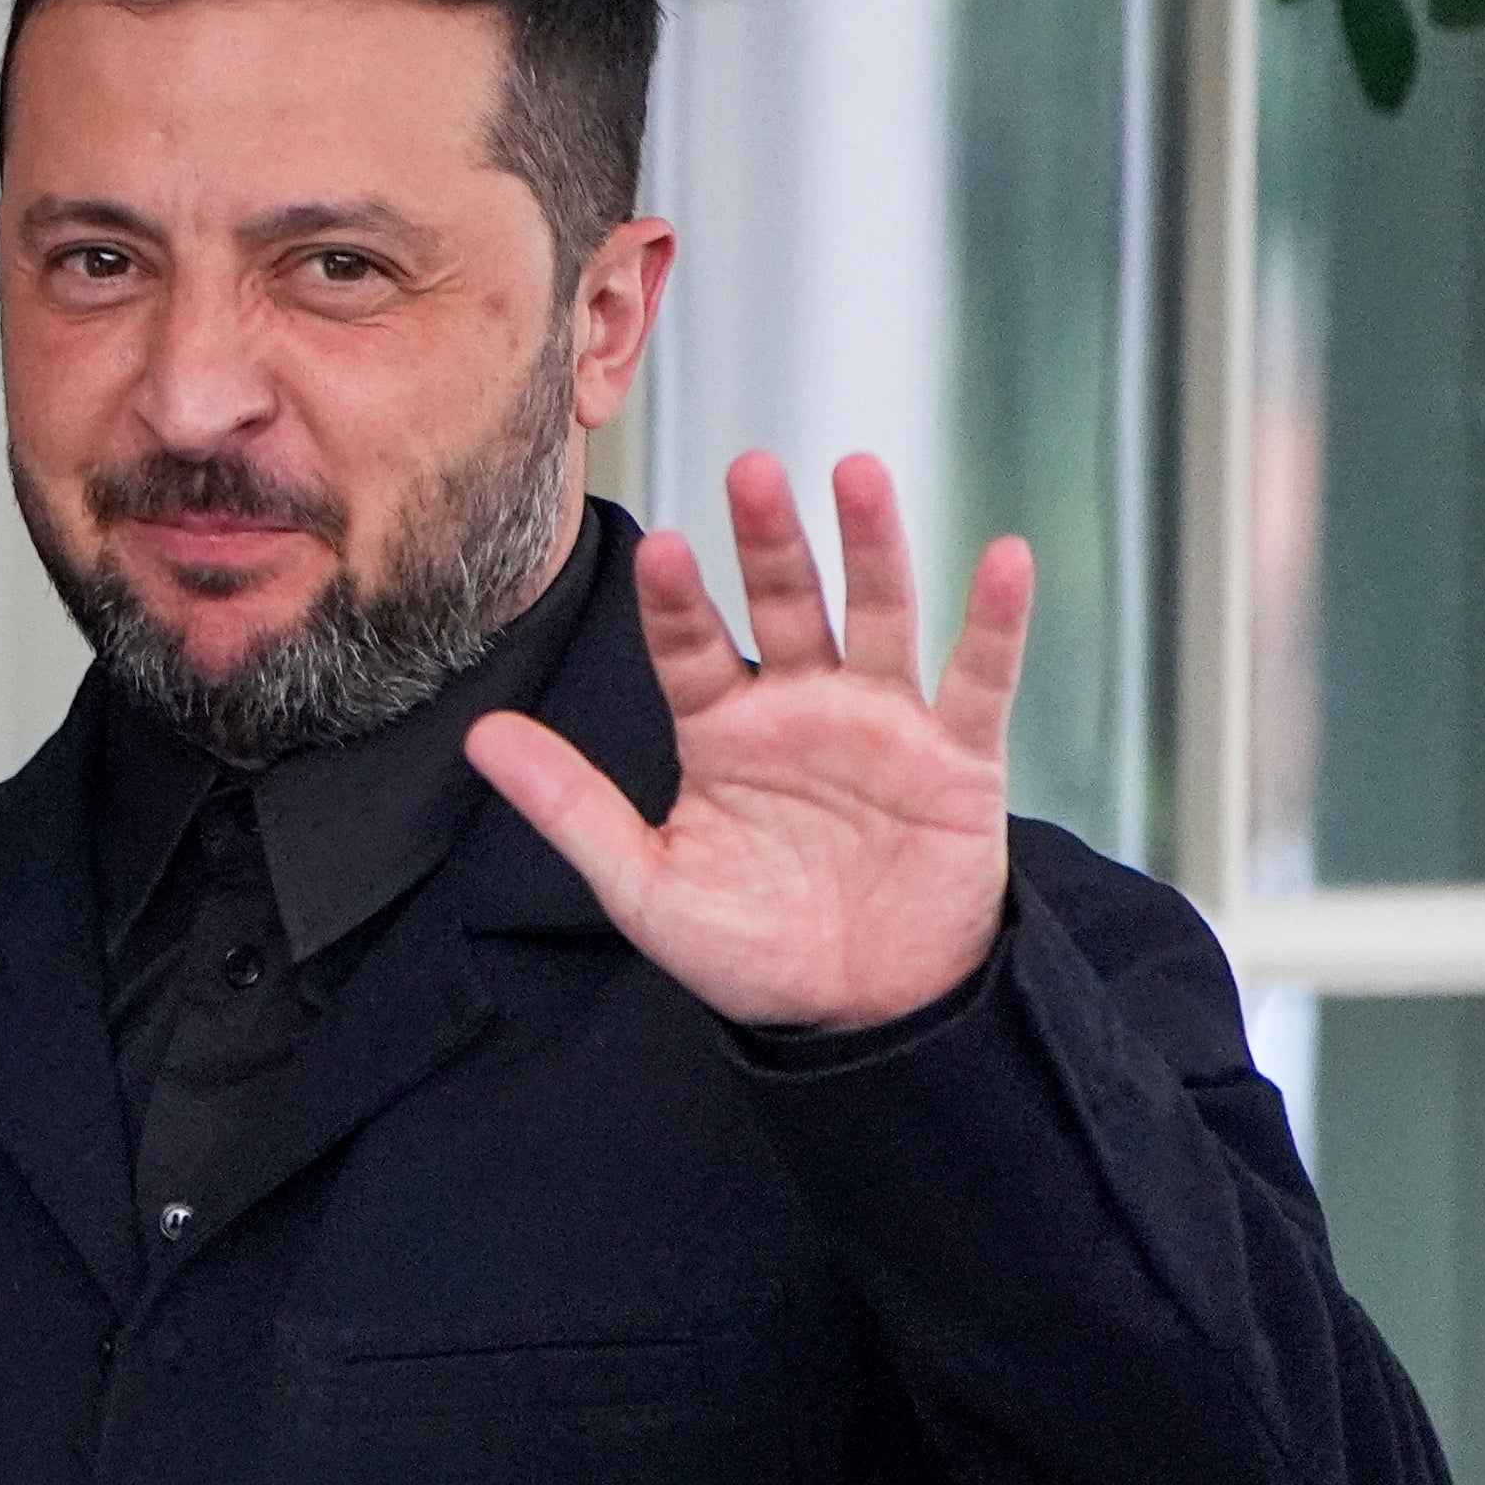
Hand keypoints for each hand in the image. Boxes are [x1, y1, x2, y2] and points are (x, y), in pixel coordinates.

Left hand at [463, 451, 1028, 1032]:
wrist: (858, 1016)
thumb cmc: (750, 949)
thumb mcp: (645, 883)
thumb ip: (569, 806)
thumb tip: (480, 737)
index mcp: (722, 729)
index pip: (690, 644)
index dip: (676, 599)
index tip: (658, 546)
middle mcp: (801, 707)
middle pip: (782, 602)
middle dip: (767, 538)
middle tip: (749, 467)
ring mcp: (882, 724)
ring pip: (877, 615)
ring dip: (872, 545)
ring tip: (856, 473)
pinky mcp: (959, 759)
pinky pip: (980, 679)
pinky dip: (995, 621)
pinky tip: (1005, 559)